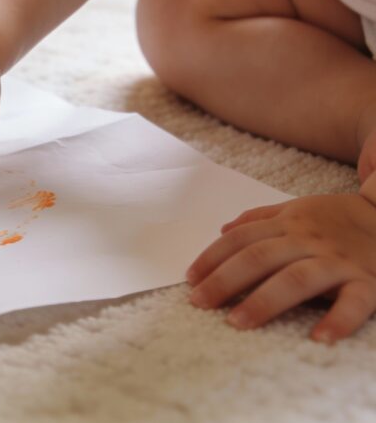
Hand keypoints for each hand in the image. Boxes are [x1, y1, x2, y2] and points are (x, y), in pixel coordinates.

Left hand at [186, 192, 375, 342]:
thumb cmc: (340, 219)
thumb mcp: (299, 209)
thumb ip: (260, 219)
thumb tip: (223, 228)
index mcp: (289, 223)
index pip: (241, 239)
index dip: (212, 258)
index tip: (190, 279)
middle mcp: (308, 240)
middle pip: (258, 257)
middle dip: (225, 280)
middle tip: (199, 302)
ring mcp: (338, 261)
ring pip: (296, 278)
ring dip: (264, 301)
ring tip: (237, 322)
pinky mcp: (369, 282)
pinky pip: (353, 303)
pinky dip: (337, 320)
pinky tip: (318, 339)